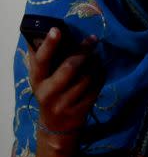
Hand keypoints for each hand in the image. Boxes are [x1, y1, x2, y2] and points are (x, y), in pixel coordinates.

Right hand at [27, 28, 100, 156]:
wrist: (56, 127)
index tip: (57, 29)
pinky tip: (100, 70)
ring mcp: (64, 103)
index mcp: (37, 81)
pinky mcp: (80, 110)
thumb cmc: (50, 93)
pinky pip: (96, 88)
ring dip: (95, 63)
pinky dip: (101, 76)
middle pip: (69, 67)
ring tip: (96, 56)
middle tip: (93, 39)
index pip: (41, 60)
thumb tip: (45, 32)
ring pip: (86, 77)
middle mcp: (48, 93)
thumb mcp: (42, 79)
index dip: (49, 45)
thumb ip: (43, 60)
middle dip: (83, 51)